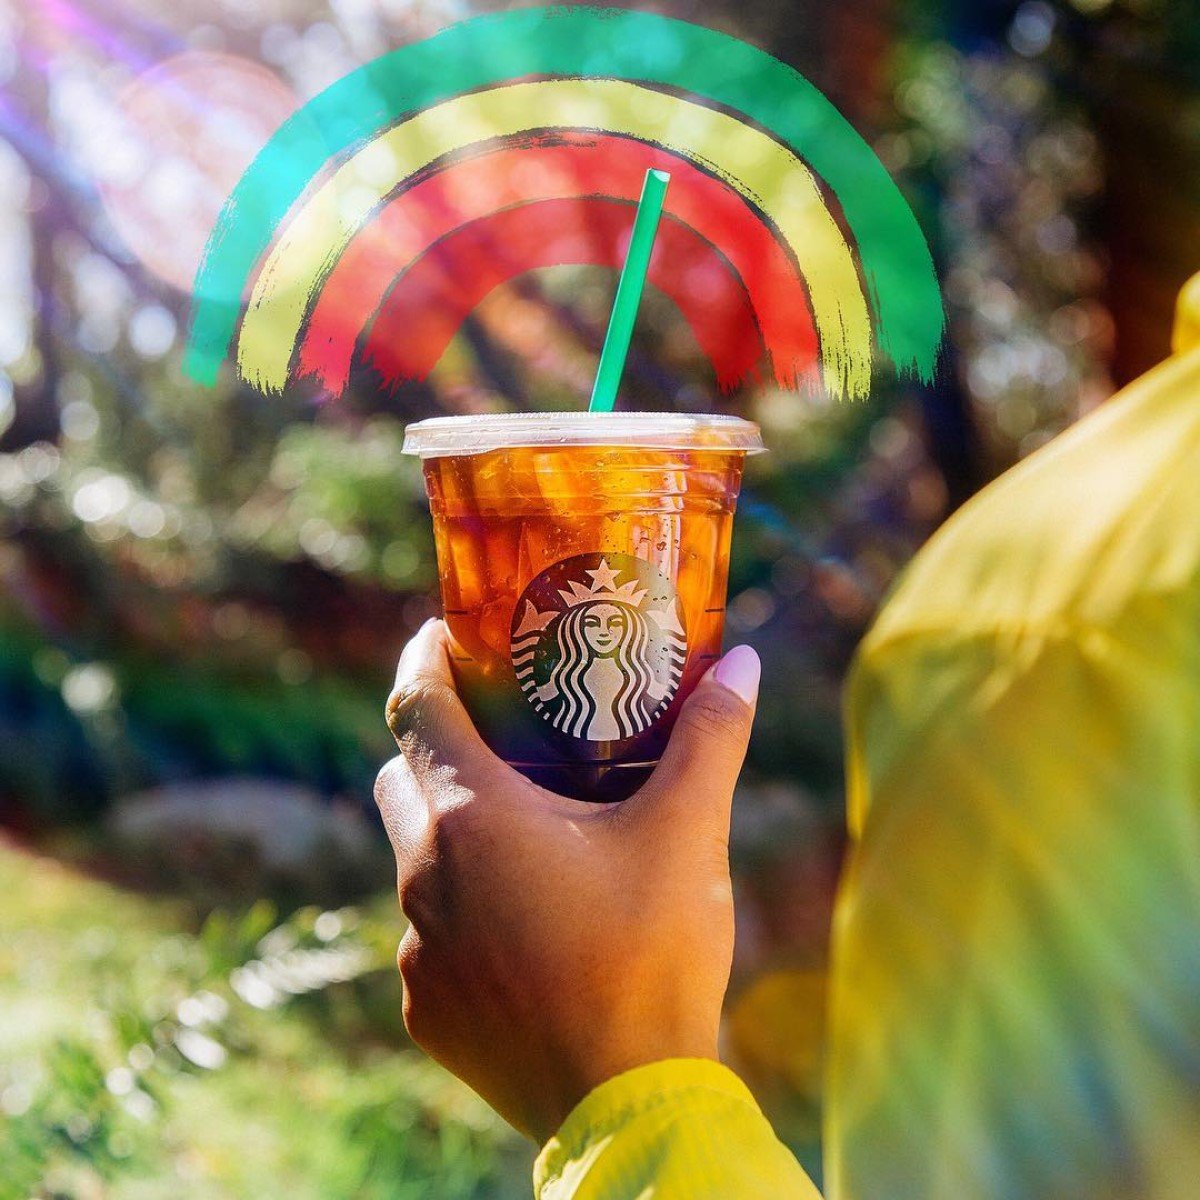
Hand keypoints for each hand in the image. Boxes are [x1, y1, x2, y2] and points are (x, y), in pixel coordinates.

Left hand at [374, 618, 760, 1142]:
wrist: (628, 1103)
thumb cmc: (652, 955)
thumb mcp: (688, 833)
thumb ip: (711, 737)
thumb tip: (746, 662)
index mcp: (472, 816)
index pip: (414, 705)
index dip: (424, 659)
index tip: (445, 636)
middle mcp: (422, 874)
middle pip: (403, 776)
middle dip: (439, 746)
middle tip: (501, 736)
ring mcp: (418, 947)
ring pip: (415, 859)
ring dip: (456, 835)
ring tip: (527, 836)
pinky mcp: (427, 1008)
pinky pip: (431, 933)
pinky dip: (465, 911)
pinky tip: (527, 926)